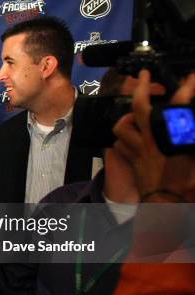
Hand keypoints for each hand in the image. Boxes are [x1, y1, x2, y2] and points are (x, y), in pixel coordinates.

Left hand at [113, 70, 194, 200]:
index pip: (179, 105)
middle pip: (140, 108)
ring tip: (134, 114)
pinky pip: (119, 145)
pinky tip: (129, 137)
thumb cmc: (187, 184)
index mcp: (173, 138)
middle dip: (141, 87)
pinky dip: (122, 139)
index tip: (191, 78)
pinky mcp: (132, 161)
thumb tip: (191, 129)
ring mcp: (138, 150)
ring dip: (127, 118)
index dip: (186, 88)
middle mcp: (151, 140)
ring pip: (122, 126)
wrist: (167, 207)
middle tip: (143, 74)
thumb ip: (193, 138)